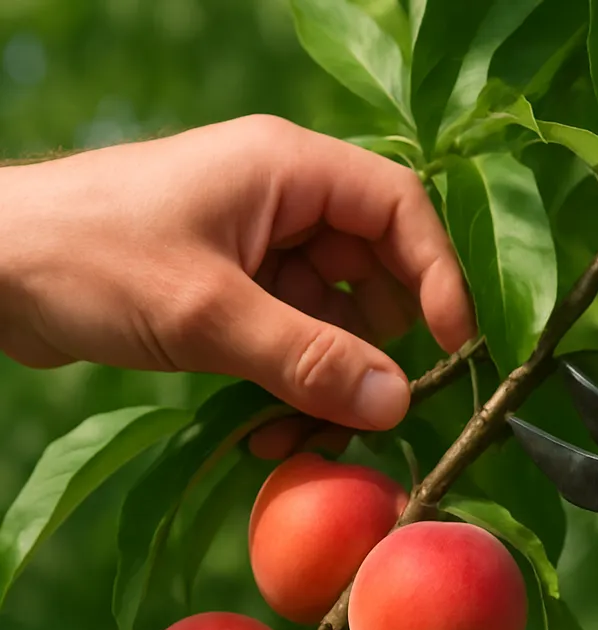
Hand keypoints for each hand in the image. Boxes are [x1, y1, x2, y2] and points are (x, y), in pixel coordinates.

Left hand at [0, 115, 474, 434]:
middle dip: (376, 347)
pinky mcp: (235, 293)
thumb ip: (310, 359)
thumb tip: (398, 403)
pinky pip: (295, 342)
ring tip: (297, 435)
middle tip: (369, 409)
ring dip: (329, 382)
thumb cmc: (89, 260)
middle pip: (376, 272)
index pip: (401, 209)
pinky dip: (292, 387)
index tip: (453, 347)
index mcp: (289, 170)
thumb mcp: (209, 312)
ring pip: (336, 320)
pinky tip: (265, 430)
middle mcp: (285, 204)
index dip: (438, 276)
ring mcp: (260, 251)